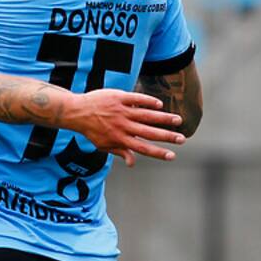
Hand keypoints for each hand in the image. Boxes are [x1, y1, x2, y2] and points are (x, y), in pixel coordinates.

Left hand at [65, 89, 187, 166]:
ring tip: (178, 120)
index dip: (159, 153)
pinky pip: (137, 99)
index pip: (143, 148)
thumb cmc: (91, 130)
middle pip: (149, 132)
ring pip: (147, 115)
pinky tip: (160, 105)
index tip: (173, 155)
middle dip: (167, 136)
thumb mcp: (103, 145)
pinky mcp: (119, 98)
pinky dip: (148, 102)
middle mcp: (123, 126)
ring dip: (163, 118)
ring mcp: (122, 111)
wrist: (77, 111)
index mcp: (121, 139)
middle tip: (182, 139)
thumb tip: (133, 163)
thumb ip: (120, 152)